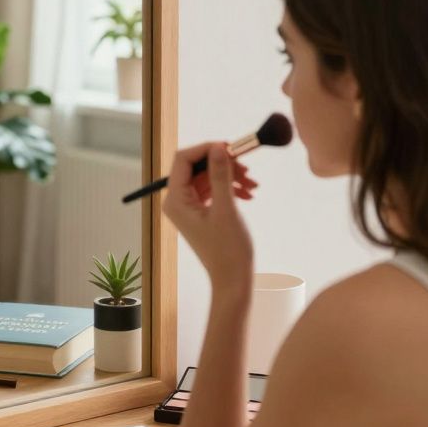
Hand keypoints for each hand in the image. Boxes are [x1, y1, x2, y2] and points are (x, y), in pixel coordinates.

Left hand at [162, 142, 257, 284]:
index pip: (183, 159)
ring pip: (208, 176)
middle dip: (223, 163)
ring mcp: (189, 206)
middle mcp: (177, 201)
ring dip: (231, 175)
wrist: (233, 279)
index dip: (206, 149)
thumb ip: (220, 175)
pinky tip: (248, 193)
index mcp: (175, 200)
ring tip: (252, 184)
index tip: (231, 148)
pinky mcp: (201, 211)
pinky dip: (230, 187)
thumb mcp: (226, 208)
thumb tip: (218, 147)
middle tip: (247, 167)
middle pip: (197, 166)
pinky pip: (214, 189)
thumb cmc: (228, 250)